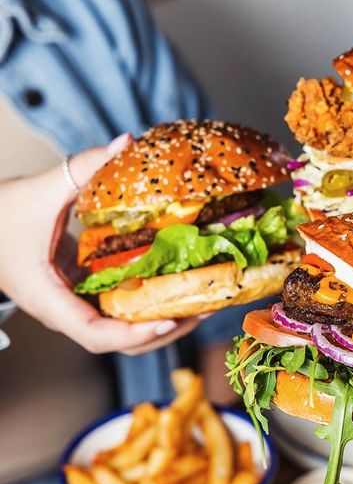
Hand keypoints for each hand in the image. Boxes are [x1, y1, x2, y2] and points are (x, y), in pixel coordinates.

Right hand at [0, 134, 201, 354]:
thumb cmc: (0, 215)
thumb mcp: (40, 189)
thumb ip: (81, 165)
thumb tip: (125, 141)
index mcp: (49, 298)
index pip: (93, 335)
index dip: (133, 334)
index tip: (169, 320)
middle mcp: (64, 311)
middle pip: (118, 342)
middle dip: (162, 332)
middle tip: (203, 309)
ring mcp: (74, 305)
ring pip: (120, 332)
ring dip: (160, 322)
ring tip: (199, 303)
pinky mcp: (82, 294)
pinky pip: (118, 311)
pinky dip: (147, 304)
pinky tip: (174, 285)